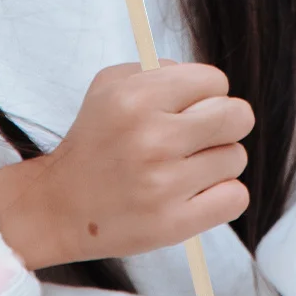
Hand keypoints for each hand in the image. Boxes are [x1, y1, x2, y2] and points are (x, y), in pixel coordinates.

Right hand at [0, 61, 253, 269]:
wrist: (57, 206)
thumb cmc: (94, 140)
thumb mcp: (110, 86)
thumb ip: (162, 70)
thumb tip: (210, 83)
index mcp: (136, 99)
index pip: (215, 81)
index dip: (208, 93)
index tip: (191, 107)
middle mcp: (151, 139)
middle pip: (237, 117)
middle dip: (226, 123)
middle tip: (202, 135)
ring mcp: (163, 185)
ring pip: (236, 157)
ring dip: (218, 162)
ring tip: (186, 168)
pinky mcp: (172, 225)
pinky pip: (235, 198)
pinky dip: (222, 195)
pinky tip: (195, 193)